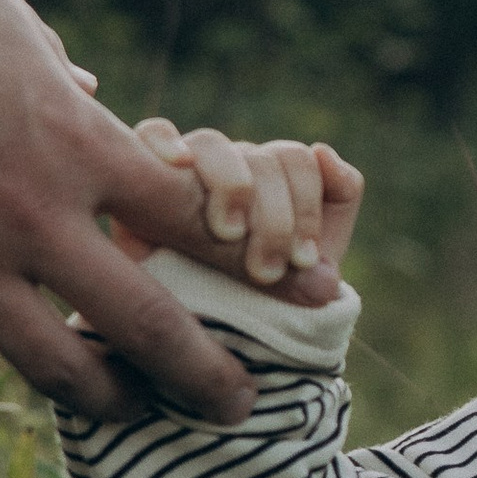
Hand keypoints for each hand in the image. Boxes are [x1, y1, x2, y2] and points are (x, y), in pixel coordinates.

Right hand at [0, 0, 274, 423]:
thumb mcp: (4, 10)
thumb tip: (88, 84)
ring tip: (123, 410)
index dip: (260, 266)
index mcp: (79, 141)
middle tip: (235, 406)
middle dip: (206, 378)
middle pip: (150, 325)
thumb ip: (54, 65)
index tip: (304, 293)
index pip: (202, 221)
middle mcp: (32, 214)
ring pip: (56, 371)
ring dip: (102, 401)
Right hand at [116, 124, 363, 298]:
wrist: (213, 342)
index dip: (305, 207)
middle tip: (266, 271)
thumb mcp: (315, 257)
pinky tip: (179, 162)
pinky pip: (149, 135)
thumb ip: (338, 197)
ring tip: (229, 235)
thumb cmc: (264, 296)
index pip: (294, 160)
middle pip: (258, 158)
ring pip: (213, 144)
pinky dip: (164, 139)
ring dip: (232, 188)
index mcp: (270, 174)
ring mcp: (183, 169)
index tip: (302, 262)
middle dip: (273, 218)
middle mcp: (228, 165)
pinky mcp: (137, 182)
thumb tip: (325, 152)